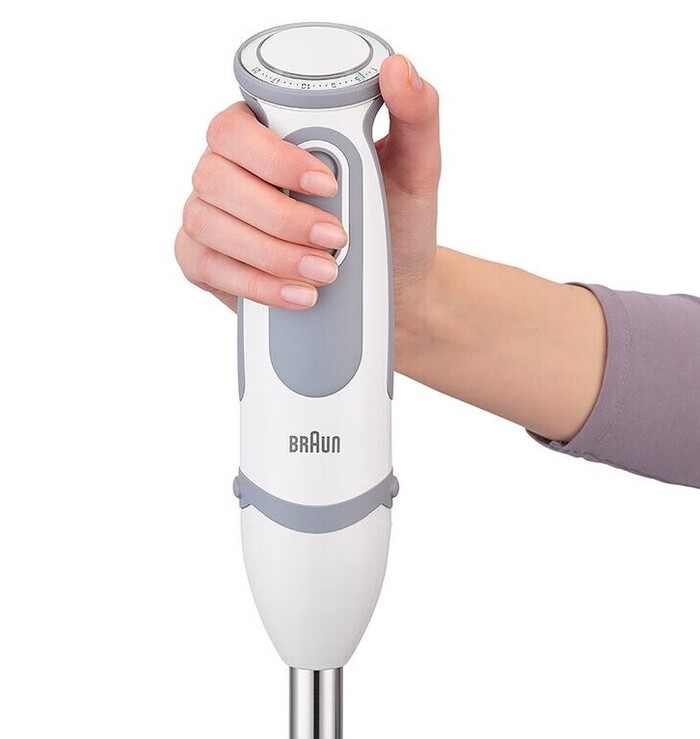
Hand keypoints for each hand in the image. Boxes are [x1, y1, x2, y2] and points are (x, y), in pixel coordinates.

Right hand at [174, 55, 439, 323]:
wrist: (396, 285)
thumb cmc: (398, 222)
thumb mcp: (415, 169)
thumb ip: (415, 115)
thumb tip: (398, 68)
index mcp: (266, 132)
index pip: (238, 127)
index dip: (273, 156)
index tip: (326, 184)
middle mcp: (229, 169)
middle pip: (216, 177)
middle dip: (278, 215)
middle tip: (335, 238)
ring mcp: (212, 215)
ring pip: (208, 224)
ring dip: (269, 254)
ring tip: (325, 272)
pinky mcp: (207, 260)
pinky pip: (206, 266)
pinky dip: (255, 285)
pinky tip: (297, 294)